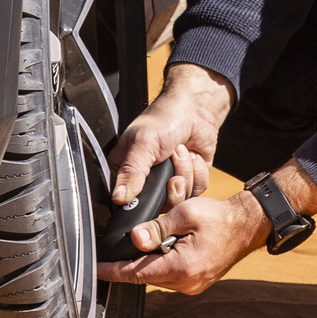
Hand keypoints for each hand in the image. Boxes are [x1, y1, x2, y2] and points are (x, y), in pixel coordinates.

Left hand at [96, 161, 316, 293]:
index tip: (94, 270)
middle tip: (112, 251)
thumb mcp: (185, 214)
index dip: (112, 271)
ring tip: (140, 245)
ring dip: (146, 262)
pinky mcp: (196, 282)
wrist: (247, 226)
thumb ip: (157, 227)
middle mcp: (186, 283)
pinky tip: (158, 249)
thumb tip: (134, 239)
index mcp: (181, 267)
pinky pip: (168, 275)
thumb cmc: (218, 217)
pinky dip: (159, 263)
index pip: (136, 273)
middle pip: (144, 276)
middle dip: (129, 263)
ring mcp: (192, 286)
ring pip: (156, 276)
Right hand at [109, 62, 233, 208]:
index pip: (127, 203)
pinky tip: (193, 155)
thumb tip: (118, 198)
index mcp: (126, 173)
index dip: (142, 200)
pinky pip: (196, 192)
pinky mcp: (189, 183)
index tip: (153, 184)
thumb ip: (131, 172)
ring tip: (181, 150)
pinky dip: (198, 172)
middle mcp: (146, 183)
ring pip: (179, 200)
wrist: (194, 111)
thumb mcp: (143, 143)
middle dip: (169, 183)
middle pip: (157, 206)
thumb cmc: (164, 120)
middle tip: (170, 159)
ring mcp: (168, 184)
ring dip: (185, 172)